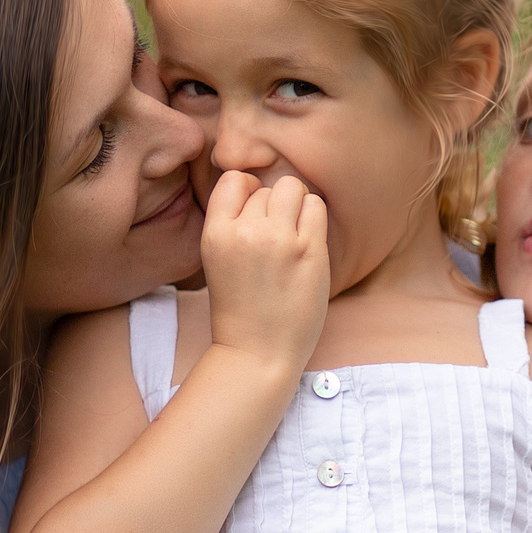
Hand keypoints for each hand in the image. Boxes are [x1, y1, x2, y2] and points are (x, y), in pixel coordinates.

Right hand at [199, 171, 329, 374]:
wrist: (257, 352)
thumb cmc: (240, 308)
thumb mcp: (218, 259)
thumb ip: (234, 224)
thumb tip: (262, 189)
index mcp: (215, 234)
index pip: (233, 179)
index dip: (247, 191)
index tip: (254, 216)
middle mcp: (244, 232)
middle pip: (267, 187)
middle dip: (274, 206)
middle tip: (276, 239)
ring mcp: (278, 240)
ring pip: (293, 188)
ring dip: (296, 206)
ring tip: (293, 236)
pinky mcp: (308, 250)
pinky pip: (316, 206)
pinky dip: (314, 218)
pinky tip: (307, 243)